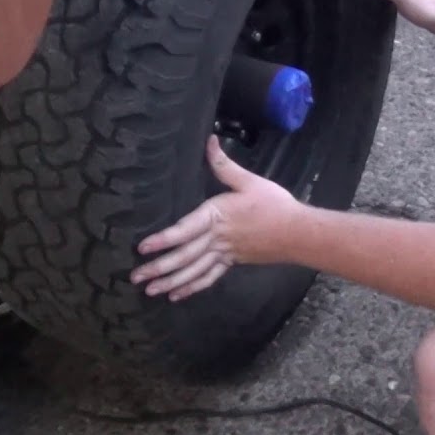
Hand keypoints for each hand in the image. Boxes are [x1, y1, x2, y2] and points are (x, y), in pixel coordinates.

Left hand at [130, 135, 302, 301]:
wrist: (298, 232)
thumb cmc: (274, 205)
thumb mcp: (249, 181)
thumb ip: (224, 165)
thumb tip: (209, 140)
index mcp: (217, 216)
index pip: (185, 230)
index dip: (164, 239)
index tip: (143, 247)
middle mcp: (217, 239)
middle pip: (185, 255)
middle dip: (159, 267)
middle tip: (136, 277)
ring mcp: (224, 253)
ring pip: (193, 271)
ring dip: (171, 281)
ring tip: (150, 290)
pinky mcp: (232, 262)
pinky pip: (208, 277)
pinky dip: (192, 287)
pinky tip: (176, 294)